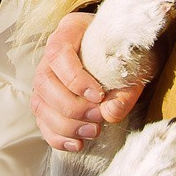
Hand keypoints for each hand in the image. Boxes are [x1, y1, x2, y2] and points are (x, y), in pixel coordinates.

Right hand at [33, 13, 157, 151]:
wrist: (126, 54)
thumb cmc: (129, 54)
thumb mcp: (136, 65)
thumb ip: (126, 88)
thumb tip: (110, 112)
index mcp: (70, 31)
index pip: (58, 54)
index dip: (74, 79)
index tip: (98, 95)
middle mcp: (51, 53)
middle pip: (44, 82)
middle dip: (71, 107)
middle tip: (98, 118)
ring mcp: (46, 77)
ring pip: (40, 104)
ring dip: (65, 124)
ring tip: (93, 131)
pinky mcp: (48, 100)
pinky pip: (42, 121)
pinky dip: (57, 137)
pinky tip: (77, 144)